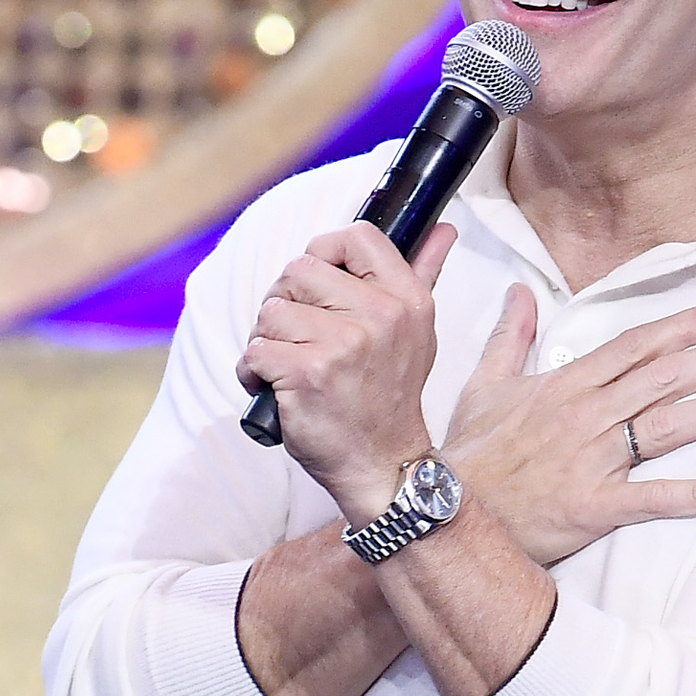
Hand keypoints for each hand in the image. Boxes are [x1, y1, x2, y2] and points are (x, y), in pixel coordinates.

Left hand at [237, 221, 458, 515]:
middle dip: (285, 304)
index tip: (317, 287)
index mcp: (407, 299)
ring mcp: (344, 344)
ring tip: (287, 368)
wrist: (383, 466)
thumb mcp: (417, 334)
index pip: (356, 236)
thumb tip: (443, 228)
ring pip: (271, 312)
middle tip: (297, 339)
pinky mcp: (309, 372)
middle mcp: (381, 316)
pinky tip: (274, 389)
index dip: (323, 253)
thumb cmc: (389, 399)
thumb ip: (425, 274)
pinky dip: (252, 373)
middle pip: (298, 271)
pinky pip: (255, 350)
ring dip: (266, 342)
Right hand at [444, 292, 695, 568]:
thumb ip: (509, 337)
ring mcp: (592, 461)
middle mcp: (585, 416)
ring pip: (665, 427)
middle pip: (661, 380)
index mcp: (564, 386)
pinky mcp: (594, 507)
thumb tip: (519, 292)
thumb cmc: (468, 453)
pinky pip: (653, 498)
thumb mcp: (483, 385)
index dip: (675, 331)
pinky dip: (695, 493)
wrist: (443, 511)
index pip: (630, 349)